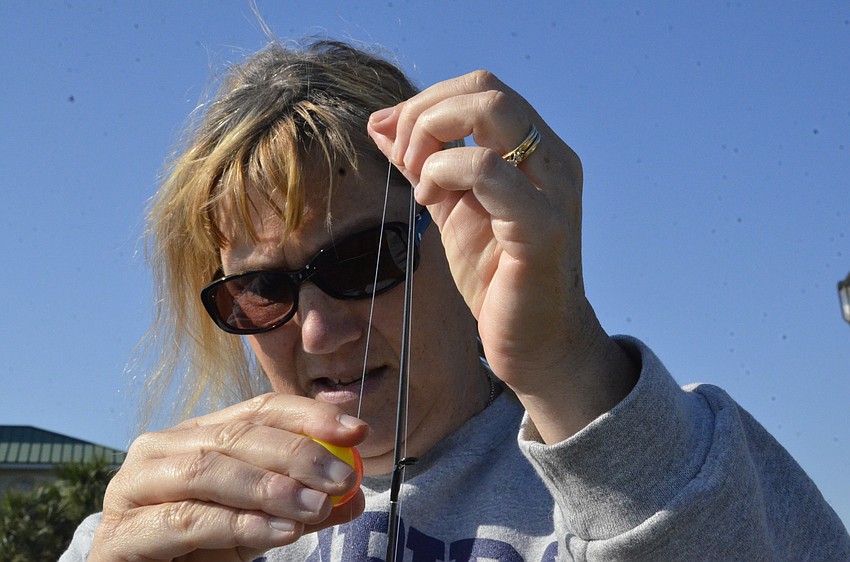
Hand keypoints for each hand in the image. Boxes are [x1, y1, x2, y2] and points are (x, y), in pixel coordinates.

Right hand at [89, 394, 366, 560]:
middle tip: (341, 477)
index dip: (309, 416)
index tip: (356, 431)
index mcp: (197, 434)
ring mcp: (133, 487)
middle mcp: (161, 448)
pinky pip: (185, 520)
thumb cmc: (199, 552)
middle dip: (298, 454)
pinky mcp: (120, 534)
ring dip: (270, 488)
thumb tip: (356, 494)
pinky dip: (237, 524)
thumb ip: (303, 506)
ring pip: (208, 470)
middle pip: (237, 436)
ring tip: (315, 506)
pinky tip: (279, 532)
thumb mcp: (261, 524)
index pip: (259, 409)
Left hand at [368, 71, 636, 441]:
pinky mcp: (542, 227)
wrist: (537, 345)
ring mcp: (554, 190)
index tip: (394, 142)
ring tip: (420, 184)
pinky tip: (431, 201)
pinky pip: (488, 171)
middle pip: (485, 89)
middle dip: (426, 114)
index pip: (480, 90)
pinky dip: (445, 172)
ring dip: (432, 139)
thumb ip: (422, 162)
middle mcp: (553, 160)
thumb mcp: (451, 208)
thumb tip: (381, 121)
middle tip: (406, 160)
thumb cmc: (497, 279)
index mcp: (536, 151)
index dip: (427, 104)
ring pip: (491, 113)